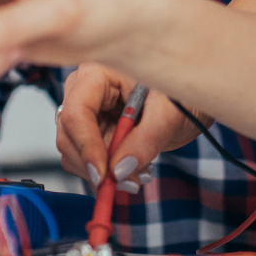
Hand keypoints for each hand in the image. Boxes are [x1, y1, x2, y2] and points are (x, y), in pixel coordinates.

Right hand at [57, 65, 200, 189]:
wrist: (187, 102)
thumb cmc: (180, 95)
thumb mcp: (169, 114)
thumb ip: (146, 139)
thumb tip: (119, 169)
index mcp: (97, 73)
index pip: (76, 112)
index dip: (86, 146)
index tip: (103, 175)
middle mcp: (84, 90)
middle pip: (69, 134)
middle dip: (95, 165)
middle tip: (128, 182)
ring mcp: (86, 112)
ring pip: (74, 152)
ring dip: (103, 172)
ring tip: (139, 173)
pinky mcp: (93, 131)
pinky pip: (86, 159)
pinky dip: (107, 172)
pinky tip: (134, 169)